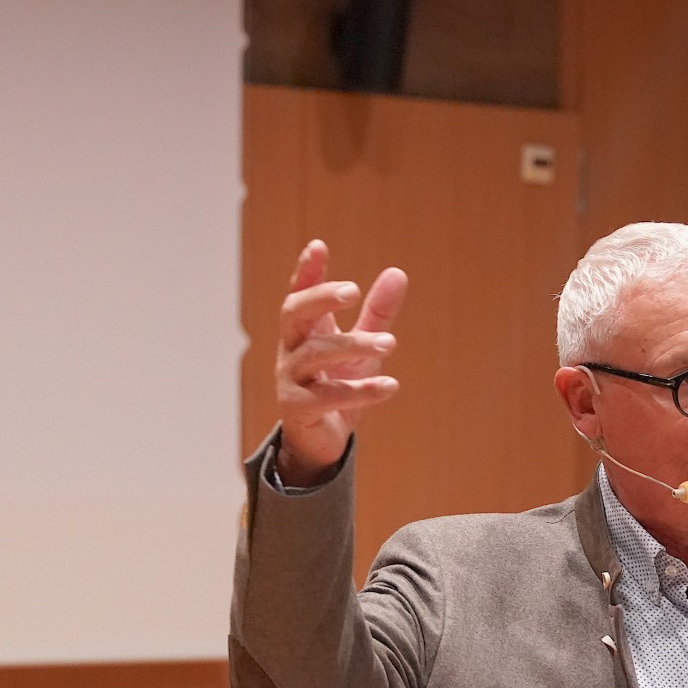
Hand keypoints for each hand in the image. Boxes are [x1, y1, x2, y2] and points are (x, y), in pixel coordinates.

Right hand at [275, 239, 407, 483]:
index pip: (299, 294)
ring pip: (315, 355)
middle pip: (293, 314)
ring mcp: (290, 380)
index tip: (318, 246)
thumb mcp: (361, 348)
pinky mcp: (297, 409)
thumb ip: (377, 313)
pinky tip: (390, 387)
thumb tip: (398, 273)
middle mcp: (291, 350)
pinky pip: (327, 396)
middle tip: (353, 290)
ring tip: (391, 344)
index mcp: (304, 330)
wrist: (321, 441)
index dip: (306, 271)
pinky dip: (360, 392)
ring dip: (355, 347)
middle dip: (320, 298)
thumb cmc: (337, 384)